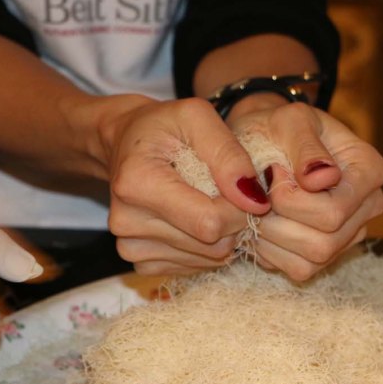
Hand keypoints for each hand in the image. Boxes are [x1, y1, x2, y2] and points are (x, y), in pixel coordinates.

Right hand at [104, 97, 272, 275]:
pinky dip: (207, 245)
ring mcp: (131, 247)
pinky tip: (196, 218)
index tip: (243, 188)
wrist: (126, 142)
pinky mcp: (141, 262)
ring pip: (209, 258)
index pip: (210, 222)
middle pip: (213, 244)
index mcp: (137, 183)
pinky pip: (196, 266)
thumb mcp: (197, 118)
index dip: (240, 208)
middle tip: (227, 192)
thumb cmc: (164, 126)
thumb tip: (256, 202)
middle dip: (234, 219)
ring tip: (208, 200)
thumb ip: (229, 155)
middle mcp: (127, 222)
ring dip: (223, 232)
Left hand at [230, 103, 382, 280]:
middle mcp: (367, 207)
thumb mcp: (289, 121)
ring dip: (272, 238)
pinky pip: (299, 270)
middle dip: (279, 222)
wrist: (263, 142)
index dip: (292, 201)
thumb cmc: (278, 127)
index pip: (334, 211)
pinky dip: (271, 252)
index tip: (271, 172)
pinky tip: (262, 224)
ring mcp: (349, 235)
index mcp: (369, 171)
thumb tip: (324, 178)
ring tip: (258, 207)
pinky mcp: (327, 255)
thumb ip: (305, 145)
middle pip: (324, 242)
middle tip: (259, 194)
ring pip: (311, 261)